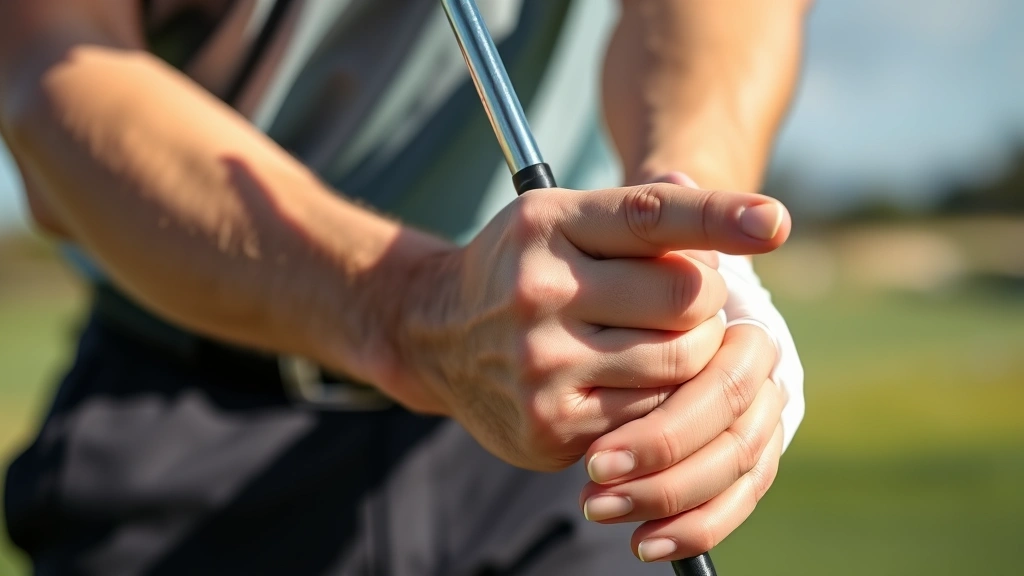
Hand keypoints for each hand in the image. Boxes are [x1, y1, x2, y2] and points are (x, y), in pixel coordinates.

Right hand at [392, 182, 790, 470]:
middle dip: (707, 303)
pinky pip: (653, 415)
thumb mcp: (560, 218)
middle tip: (688, 303)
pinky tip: (631, 378)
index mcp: (547, 225)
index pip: (651, 216)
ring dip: (693, 352)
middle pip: (687, 301)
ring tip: (661, 339)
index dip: (719, 217)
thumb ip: (643, 210)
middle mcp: (539, 291)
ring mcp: (542, 364)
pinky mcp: (550, 425)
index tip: (774, 223)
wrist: (434, 335)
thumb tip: (747, 219)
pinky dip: (661, 397)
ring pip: (681, 363)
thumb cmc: (521, 268)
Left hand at [578, 325, 782, 561]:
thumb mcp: (627, 316)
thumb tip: (617, 355)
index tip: (596, 456)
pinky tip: (644, 546)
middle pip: (726, 425)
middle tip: (592, 476)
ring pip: (734, 465)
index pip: (717, 383)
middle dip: (658, 459)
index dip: (663, 428)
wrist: (655, 329)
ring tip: (598, 508)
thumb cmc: (632, 320)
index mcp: (743, 332)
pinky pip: (738, 500)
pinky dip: (694, 530)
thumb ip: (627, 323)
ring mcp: (767, 415)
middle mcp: (764, 373)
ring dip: (665, 497)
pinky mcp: (760, 456)